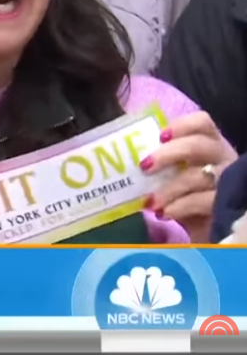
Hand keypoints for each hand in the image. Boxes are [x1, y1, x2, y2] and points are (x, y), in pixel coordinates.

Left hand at [141, 111, 236, 241]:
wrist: (206, 231)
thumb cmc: (185, 196)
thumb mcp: (173, 176)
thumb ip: (158, 162)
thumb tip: (126, 156)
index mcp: (209, 145)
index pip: (203, 123)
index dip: (183, 125)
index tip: (160, 136)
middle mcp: (222, 159)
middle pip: (200, 145)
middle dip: (169, 153)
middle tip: (144, 166)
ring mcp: (228, 182)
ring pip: (200, 176)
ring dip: (170, 188)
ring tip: (150, 201)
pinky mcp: (227, 205)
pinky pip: (204, 201)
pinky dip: (180, 206)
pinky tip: (164, 213)